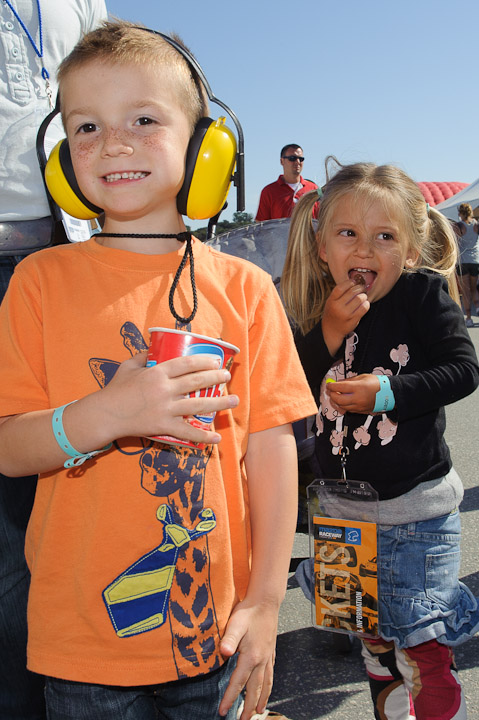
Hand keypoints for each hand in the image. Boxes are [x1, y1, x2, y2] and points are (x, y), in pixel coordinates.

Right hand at [100, 351, 238, 442]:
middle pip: (197, 381)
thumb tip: (153, 347)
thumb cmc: (115, 389)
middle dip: (216, 378)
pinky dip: (203, 435)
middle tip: (228, 377)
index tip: (216, 361)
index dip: (204, 361)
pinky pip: (187, 432)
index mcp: (157, 373)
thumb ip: (142, 356)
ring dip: (219, 403)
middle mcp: (164, 389)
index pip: (186, 363)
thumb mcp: (128, 366)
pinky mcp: (162, 426)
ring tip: (234, 401)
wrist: (105, 415)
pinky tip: (217, 437)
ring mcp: (165, 409)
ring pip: (198, 405)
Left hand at [218, 600, 277, 718]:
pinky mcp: (271, 651)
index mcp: (251, 656)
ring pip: (265, 684)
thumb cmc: (248, 612)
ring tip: (259, 712)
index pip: (238, 682)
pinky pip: (270, 674)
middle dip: (248, 707)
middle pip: (255, 689)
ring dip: (261, 699)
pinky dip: (268, 686)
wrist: (266, 601)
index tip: (223, 712)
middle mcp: (261, 660)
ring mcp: (268, 656)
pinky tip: (267, 688)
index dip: (230, 698)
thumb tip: (224, 652)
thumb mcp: (235, 623)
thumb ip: (229, 638)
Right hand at [322, 280, 369, 354]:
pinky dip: (367, 304)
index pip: (341, 287)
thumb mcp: (331, 302)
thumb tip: (355, 281)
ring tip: (363, 297)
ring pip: (360, 299)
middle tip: (362, 288)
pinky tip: (365, 304)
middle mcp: (337, 307)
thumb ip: (339, 294)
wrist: (331, 330)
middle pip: (352, 292)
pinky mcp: (353, 320)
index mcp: (331, 301)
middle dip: (359, 288)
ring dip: (364, 296)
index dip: (349, 282)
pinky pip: (364, 308)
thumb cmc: (333, 313)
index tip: (354, 282)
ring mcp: (345, 314)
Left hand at [325, 373, 379, 413]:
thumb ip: (349, 380)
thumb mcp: (362, 377)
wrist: (388, 394)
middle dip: (332, 395)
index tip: (329, 384)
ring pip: (342, 406)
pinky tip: (342, 401)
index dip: (332, 386)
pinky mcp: (361, 411)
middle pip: (339, 399)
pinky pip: (348, 410)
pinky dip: (343, 405)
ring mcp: (359, 406)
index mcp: (359, 387)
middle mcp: (358, 398)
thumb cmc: (377, 384)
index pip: (340, 387)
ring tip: (335, 395)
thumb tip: (338, 382)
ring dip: (336, 401)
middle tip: (330, 391)